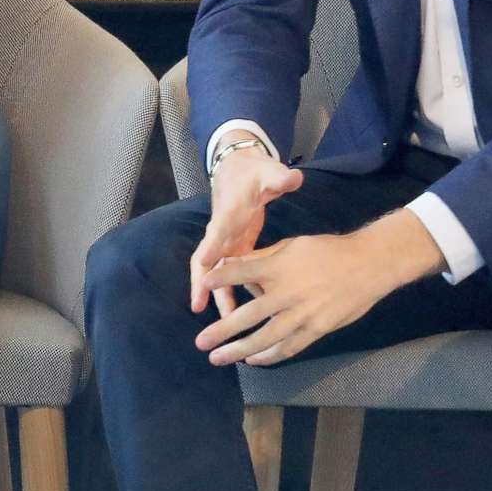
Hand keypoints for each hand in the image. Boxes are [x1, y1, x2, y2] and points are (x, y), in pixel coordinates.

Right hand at [188, 146, 305, 316]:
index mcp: (229, 213)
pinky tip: (240, 313)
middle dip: (203, 284)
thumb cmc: (254, 171)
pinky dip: (231, 292)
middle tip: (199, 307)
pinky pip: (229, 274)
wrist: (241, 168)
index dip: (211, 247)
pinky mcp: (235, 247)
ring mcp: (226, 241)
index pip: (217, 230)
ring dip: (218, 295)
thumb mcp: (268, 171)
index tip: (205, 266)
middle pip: (206, 261)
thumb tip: (292, 178)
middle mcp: (222, 231)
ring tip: (223, 322)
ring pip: (217, 272)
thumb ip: (280, 177)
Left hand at [194, 211, 443, 366]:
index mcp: (280, 267)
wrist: (370, 264)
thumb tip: (234, 266)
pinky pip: (289, 347)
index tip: (203, 283)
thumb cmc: (327, 251)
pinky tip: (253, 361)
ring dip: (239, 351)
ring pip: (266, 338)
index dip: (221, 278)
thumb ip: (264, 258)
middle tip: (200, 343)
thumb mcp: (293, 246)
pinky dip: (270, 356)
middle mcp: (288, 292)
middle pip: (248, 315)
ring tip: (218, 358)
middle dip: (222, 331)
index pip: (242, 272)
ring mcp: (304, 314)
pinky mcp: (318, 329)